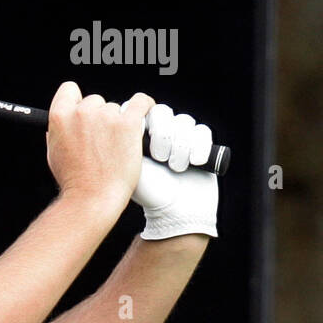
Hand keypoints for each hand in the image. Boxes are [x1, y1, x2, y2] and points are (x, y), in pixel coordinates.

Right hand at [46, 81, 154, 211]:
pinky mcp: (129, 124)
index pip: (69, 90)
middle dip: (99, 116)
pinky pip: (141, 103)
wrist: (92, 196)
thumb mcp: (53, 153)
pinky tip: (144, 112)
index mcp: (59, 116)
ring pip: (116, 108)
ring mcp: (106, 117)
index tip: (85, 112)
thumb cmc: (74, 180)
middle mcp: (82, 112)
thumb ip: (57, 132)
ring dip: (118, 121)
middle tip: (103, 138)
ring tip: (118, 144)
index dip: (77, 100)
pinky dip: (144, 106)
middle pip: (96, 101)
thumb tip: (61, 123)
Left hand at [130, 103, 218, 239]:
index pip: (141, 110)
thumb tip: (120, 118)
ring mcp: (181, 136)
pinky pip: (202, 131)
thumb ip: (123, 141)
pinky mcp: (201, 143)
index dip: (145, 124)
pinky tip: (193, 163)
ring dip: (180, 145)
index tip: (145, 145)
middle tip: (159, 158)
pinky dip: (198, 146)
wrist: (176, 211)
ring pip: (184, 121)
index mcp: (139, 134)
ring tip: (174, 168)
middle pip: (163, 112)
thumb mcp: (129, 165)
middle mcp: (160, 132)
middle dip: (163, 135)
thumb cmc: (149, 192)